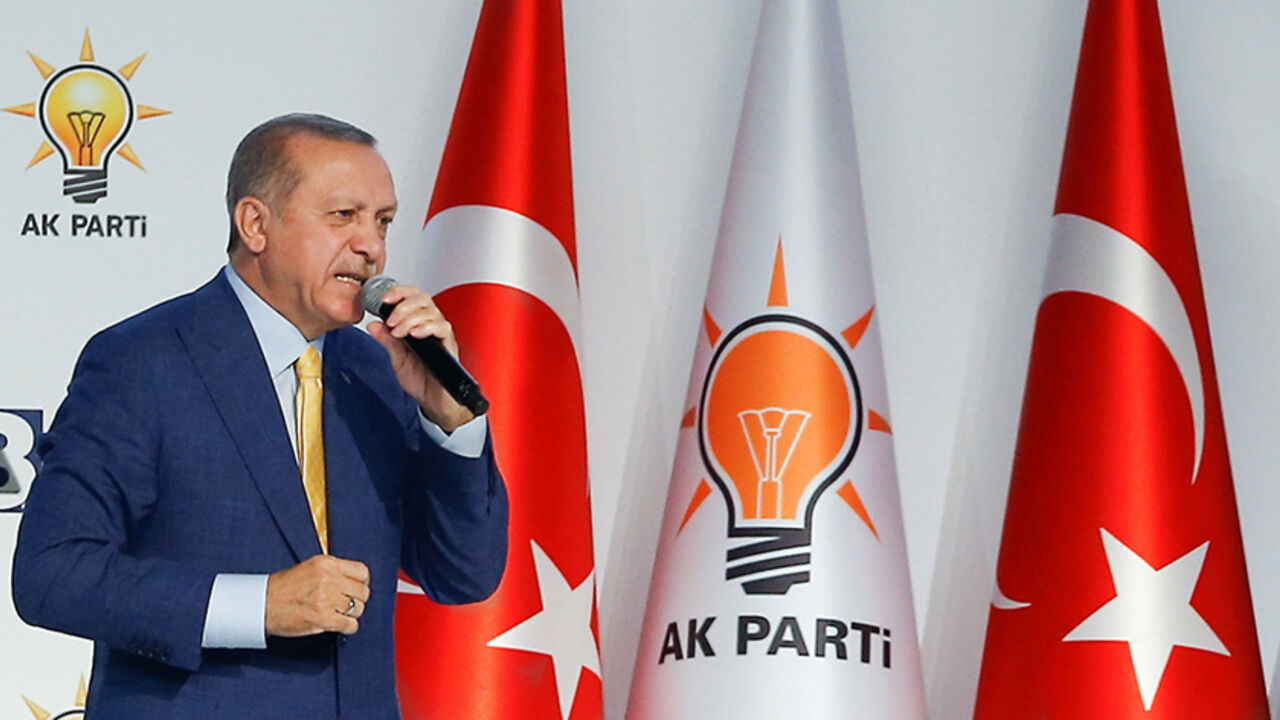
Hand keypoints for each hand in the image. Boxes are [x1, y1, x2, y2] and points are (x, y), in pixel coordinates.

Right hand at [266, 555, 370, 636]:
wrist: (262, 604)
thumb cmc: (282, 588)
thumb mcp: (309, 568)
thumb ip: (332, 571)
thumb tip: (353, 582)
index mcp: (326, 564)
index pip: (362, 572)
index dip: (361, 583)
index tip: (356, 589)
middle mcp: (328, 579)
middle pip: (363, 592)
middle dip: (357, 600)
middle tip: (346, 604)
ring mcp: (326, 599)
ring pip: (358, 609)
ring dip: (351, 614)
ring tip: (340, 615)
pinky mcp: (322, 618)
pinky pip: (350, 625)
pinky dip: (348, 628)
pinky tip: (339, 625)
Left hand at [366, 284, 473, 431]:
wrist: (433, 400)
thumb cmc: (421, 380)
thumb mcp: (397, 359)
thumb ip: (387, 340)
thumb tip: (373, 324)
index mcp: (417, 324)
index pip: (412, 296)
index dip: (399, 292)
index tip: (383, 299)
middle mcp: (430, 325)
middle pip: (422, 299)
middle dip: (403, 306)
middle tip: (391, 321)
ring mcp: (440, 334)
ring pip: (430, 311)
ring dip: (410, 318)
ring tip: (399, 332)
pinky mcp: (448, 344)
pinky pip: (442, 327)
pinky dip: (426, 327)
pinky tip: (415, 334)